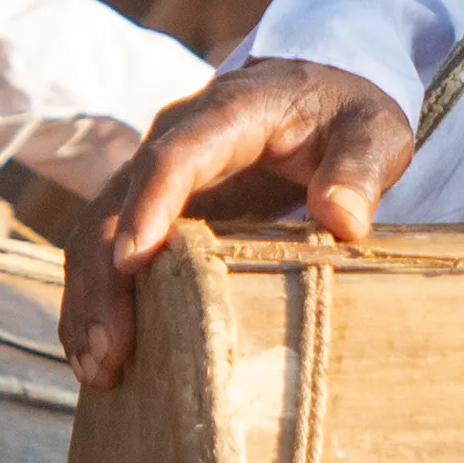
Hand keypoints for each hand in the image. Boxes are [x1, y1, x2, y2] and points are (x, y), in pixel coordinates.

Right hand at [61, 56, 414, 392]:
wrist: (319, 94)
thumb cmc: (346, 115)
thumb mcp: (374, 132)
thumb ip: (360, 169)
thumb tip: (342, 218)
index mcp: (228, 114)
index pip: (174, 157)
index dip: (149, 206)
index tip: (131, 262)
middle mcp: (174, 139)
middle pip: (117, 202)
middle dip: (105, 278)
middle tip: (108, 349)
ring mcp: (153, 173)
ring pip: (98, 232)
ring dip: (89, 298)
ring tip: (97, 368)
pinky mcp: (150, 206)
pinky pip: (106, 249)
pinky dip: (96, 299)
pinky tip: (96, 354)